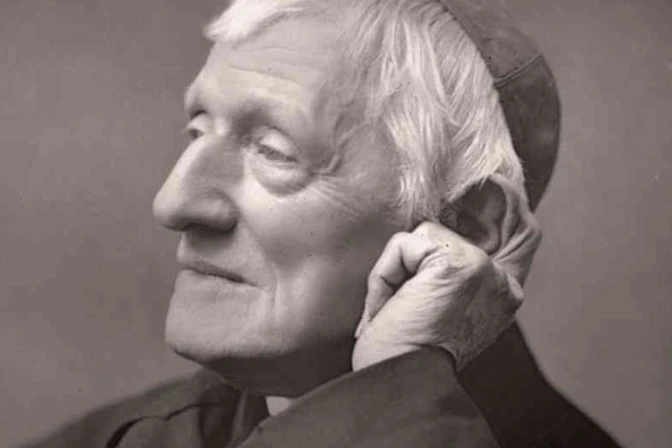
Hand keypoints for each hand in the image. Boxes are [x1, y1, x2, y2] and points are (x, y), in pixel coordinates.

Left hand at [352, 177, 540, 370]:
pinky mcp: (458, 264)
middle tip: (473, 184)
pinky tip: (388, 306)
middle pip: (505, 207)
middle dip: (485, 187)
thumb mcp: (440, 307)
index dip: (508, 200)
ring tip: (395, 303)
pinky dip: (385, 274)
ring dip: (400, 267)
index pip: (523, 233)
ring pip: (427, 233)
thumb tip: (431, 230)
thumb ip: (450, 270)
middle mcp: (504, 280)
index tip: (492, 179)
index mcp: (503, 293)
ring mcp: (484, 269)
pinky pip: (405, 245)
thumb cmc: (410, 350)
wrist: (400, 381)